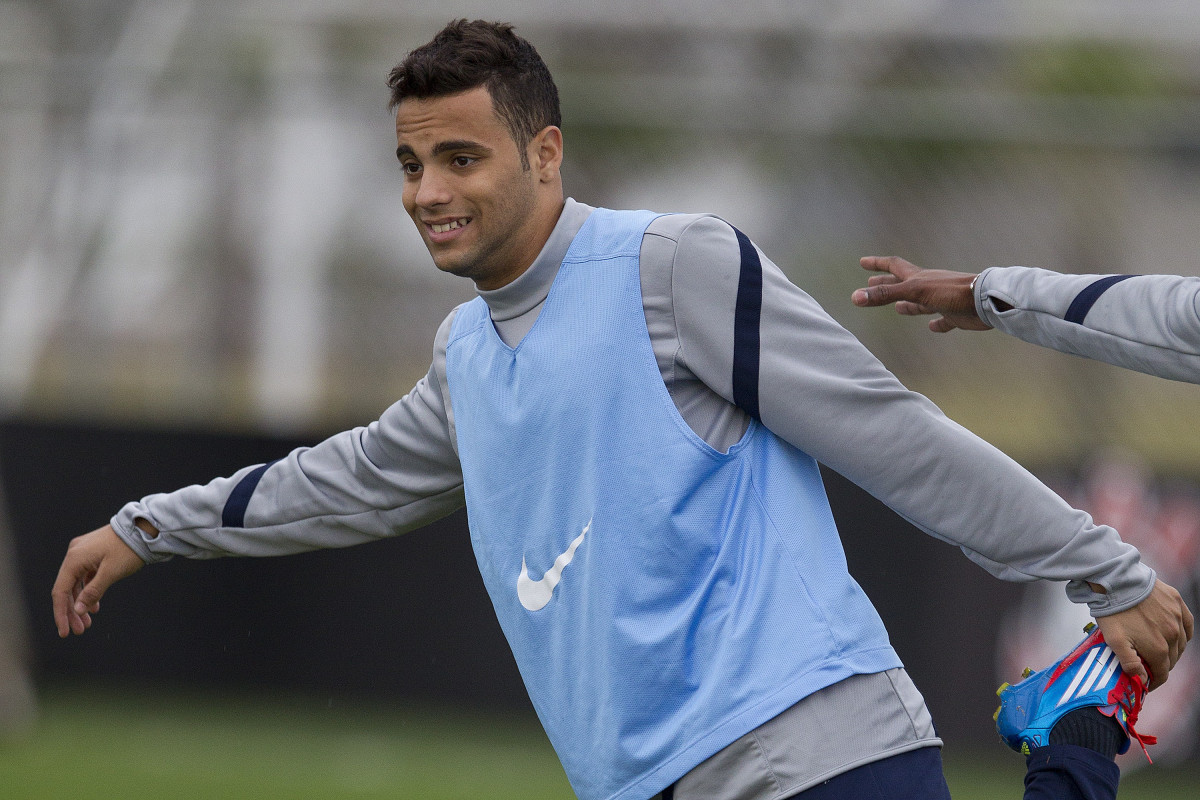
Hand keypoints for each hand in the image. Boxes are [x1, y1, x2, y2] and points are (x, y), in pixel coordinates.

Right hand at [51, 524, 144, 637]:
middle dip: (72, 612)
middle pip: (67, 589)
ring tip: (88, 622)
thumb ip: (92, 592)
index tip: (65, 632)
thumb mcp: (111, 573)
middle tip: (80, 630)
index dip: (61, 614)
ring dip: (81, 603)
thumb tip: (77, 611)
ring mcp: (84, 553)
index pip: (61, 592)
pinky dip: (89, 591)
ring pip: (77, 584)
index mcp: (74, 558)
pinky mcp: (93, 554)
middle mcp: (75, 554)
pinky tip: (95, 606)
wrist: (144, 528)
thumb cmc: (128, 549)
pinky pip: (85, 577)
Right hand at [852, 256, 991, 332]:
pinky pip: (942, 320)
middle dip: (886, 283)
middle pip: (903, 283)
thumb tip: (855, 297)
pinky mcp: (954, 315)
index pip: (893, 266)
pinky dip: (936, 323)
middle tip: (872, 283)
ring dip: (907, 304)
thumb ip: (885, 294)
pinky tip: (932, 327)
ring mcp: (941, 301)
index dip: (877, 264)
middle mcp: (928, 287)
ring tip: (897, 308)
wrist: (984, 301)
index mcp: (918, 278)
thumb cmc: (950, 292)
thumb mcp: (913, 292)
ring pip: (919, 302)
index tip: (863, 262)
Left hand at [1096, 579, 1193, 690]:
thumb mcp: (1114, 641)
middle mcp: (1173, 635)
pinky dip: (1182, 632)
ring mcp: (1177, 618)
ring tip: (1158, 649)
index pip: (1162, 673)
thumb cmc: (1113, 611)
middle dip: (1160, 665)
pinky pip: (1187, 624)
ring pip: (1181, 643)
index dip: (1154, 681)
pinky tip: (1174, 634)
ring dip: (1171, 650)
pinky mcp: (1177, 602)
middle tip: (1148, 664)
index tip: (1146, 682)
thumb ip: (1130, 663)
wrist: (1116, 581)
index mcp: (1158, 648)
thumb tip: (1141, 680)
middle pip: (1172, 659)